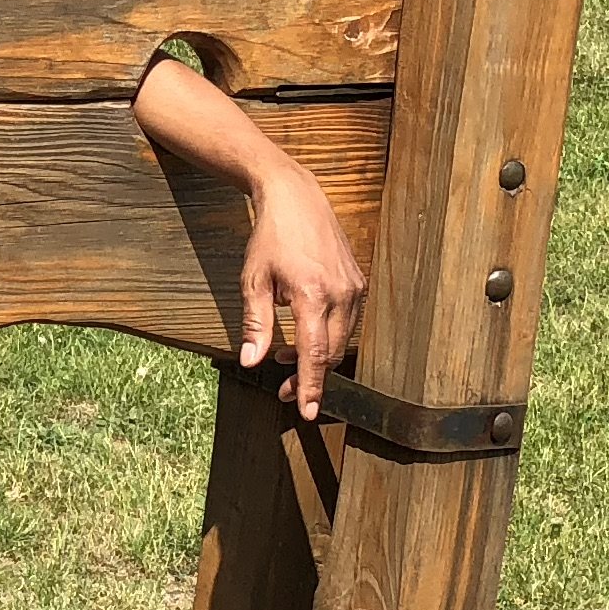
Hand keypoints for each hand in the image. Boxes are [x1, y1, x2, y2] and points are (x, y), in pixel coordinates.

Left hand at [131, 51, 367, 418]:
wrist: (296, 197)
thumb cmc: (269, 237)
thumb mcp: (253, 280)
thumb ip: (255, 324)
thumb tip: (251, 362)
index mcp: (312, 294)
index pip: (314, 355)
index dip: (310, 387)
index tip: (306, 412)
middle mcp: (340, 293)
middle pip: (331, 353)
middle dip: (311, 378)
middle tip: (286, 392)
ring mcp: (354, 287)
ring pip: (341, 340)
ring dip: (318, 357)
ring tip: (287, 360)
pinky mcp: (358, 282)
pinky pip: (348, 322)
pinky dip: (328, 336)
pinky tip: (305, 336)